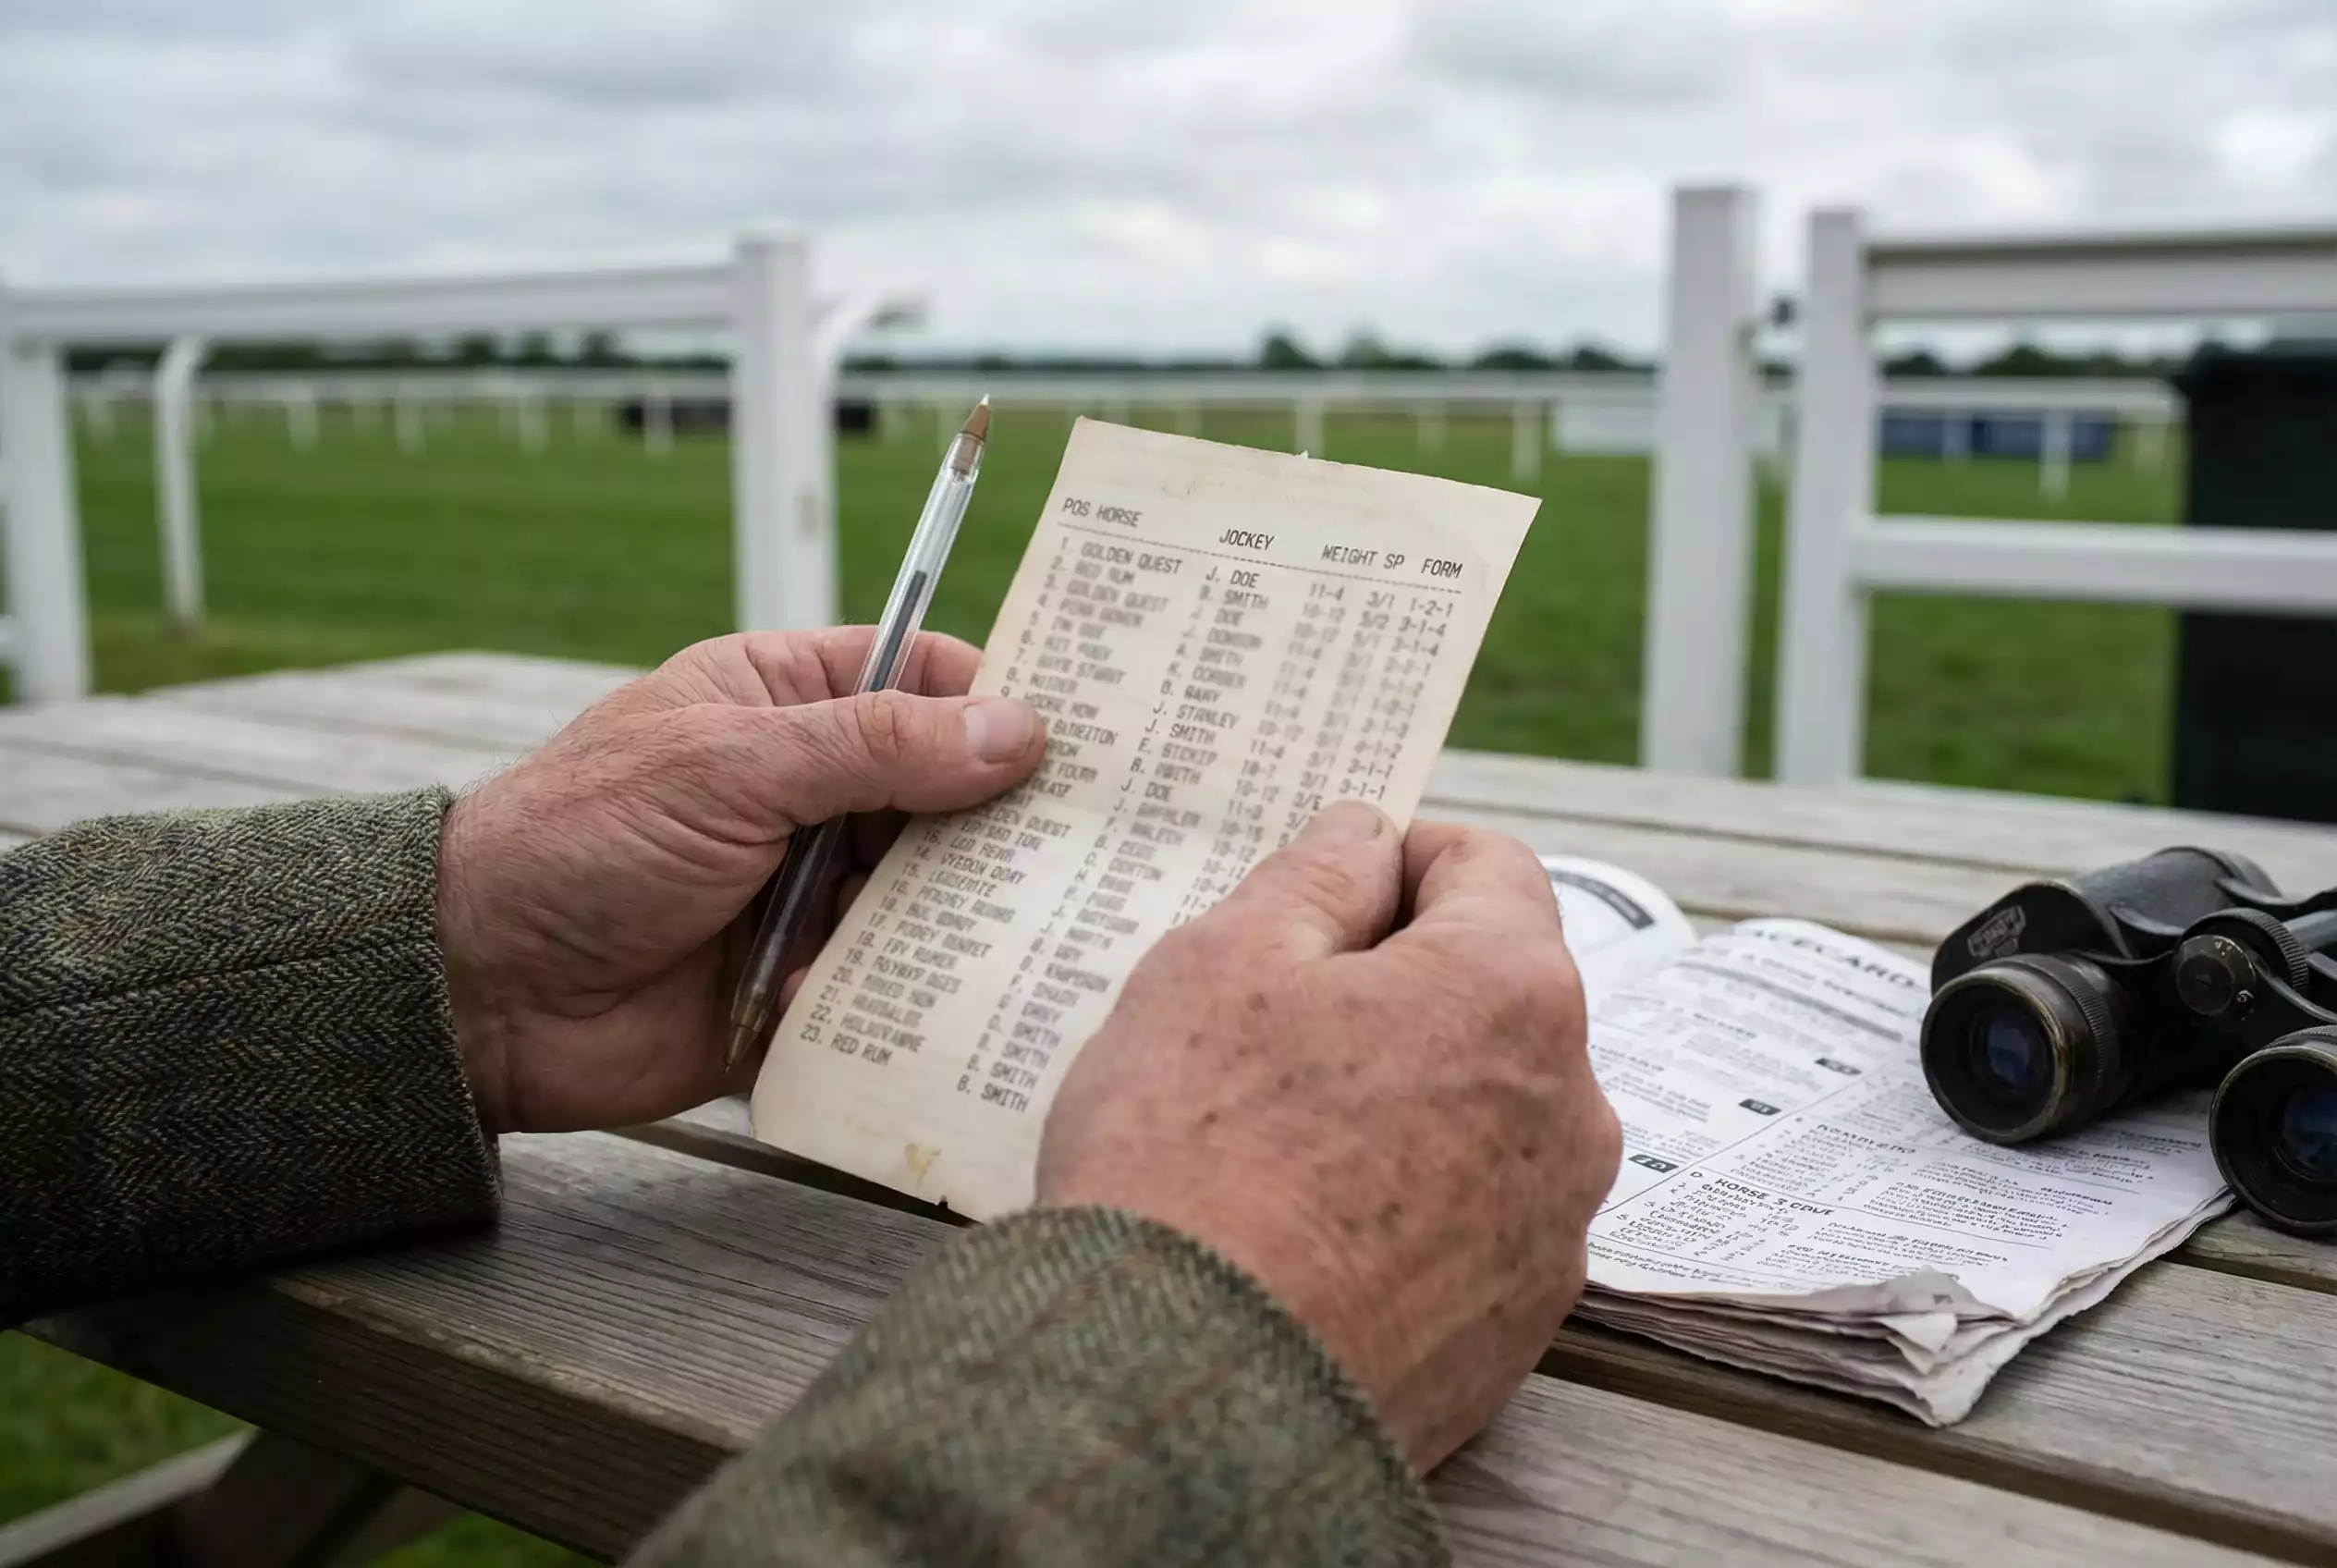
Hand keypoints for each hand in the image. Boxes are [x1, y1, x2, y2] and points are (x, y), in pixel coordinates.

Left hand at [436, 629, 1045, 1134]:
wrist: (484, 995)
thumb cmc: (583, 843)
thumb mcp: (731, 767)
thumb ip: (875, 747)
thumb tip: (1017, 730)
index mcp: (785, 705)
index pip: (923, 679)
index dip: (1004, 696)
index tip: (1099, 722)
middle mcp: (810, 793)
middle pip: (948, 793)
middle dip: (1007, 818)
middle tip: (1099, 838)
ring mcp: (811, 890)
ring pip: (931, 894)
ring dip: (960, 913)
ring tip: (1029, 923)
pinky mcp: (809, 985)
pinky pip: (893, 982)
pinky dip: (911, 991)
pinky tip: (939, 998)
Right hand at [1036, 803, 1617, 1470]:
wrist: (1190, 1392)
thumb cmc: (1192, 1156)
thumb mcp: (1220, 964)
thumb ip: (1313, 878)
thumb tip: (1367, 837)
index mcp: (1512, 992)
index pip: (1490, 866)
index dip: (1401, 855)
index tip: (1329, 884)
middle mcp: (1572, 1108)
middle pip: (1495, 993)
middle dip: (1399, 983)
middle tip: (1272, 1017)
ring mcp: (1554, 1229)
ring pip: (1487, 1111)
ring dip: (1407, 1094)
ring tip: (1279, 1135)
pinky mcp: (1518, 1328)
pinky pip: (1472, 1220)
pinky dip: (1408, 1200)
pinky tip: (1309, 1224)